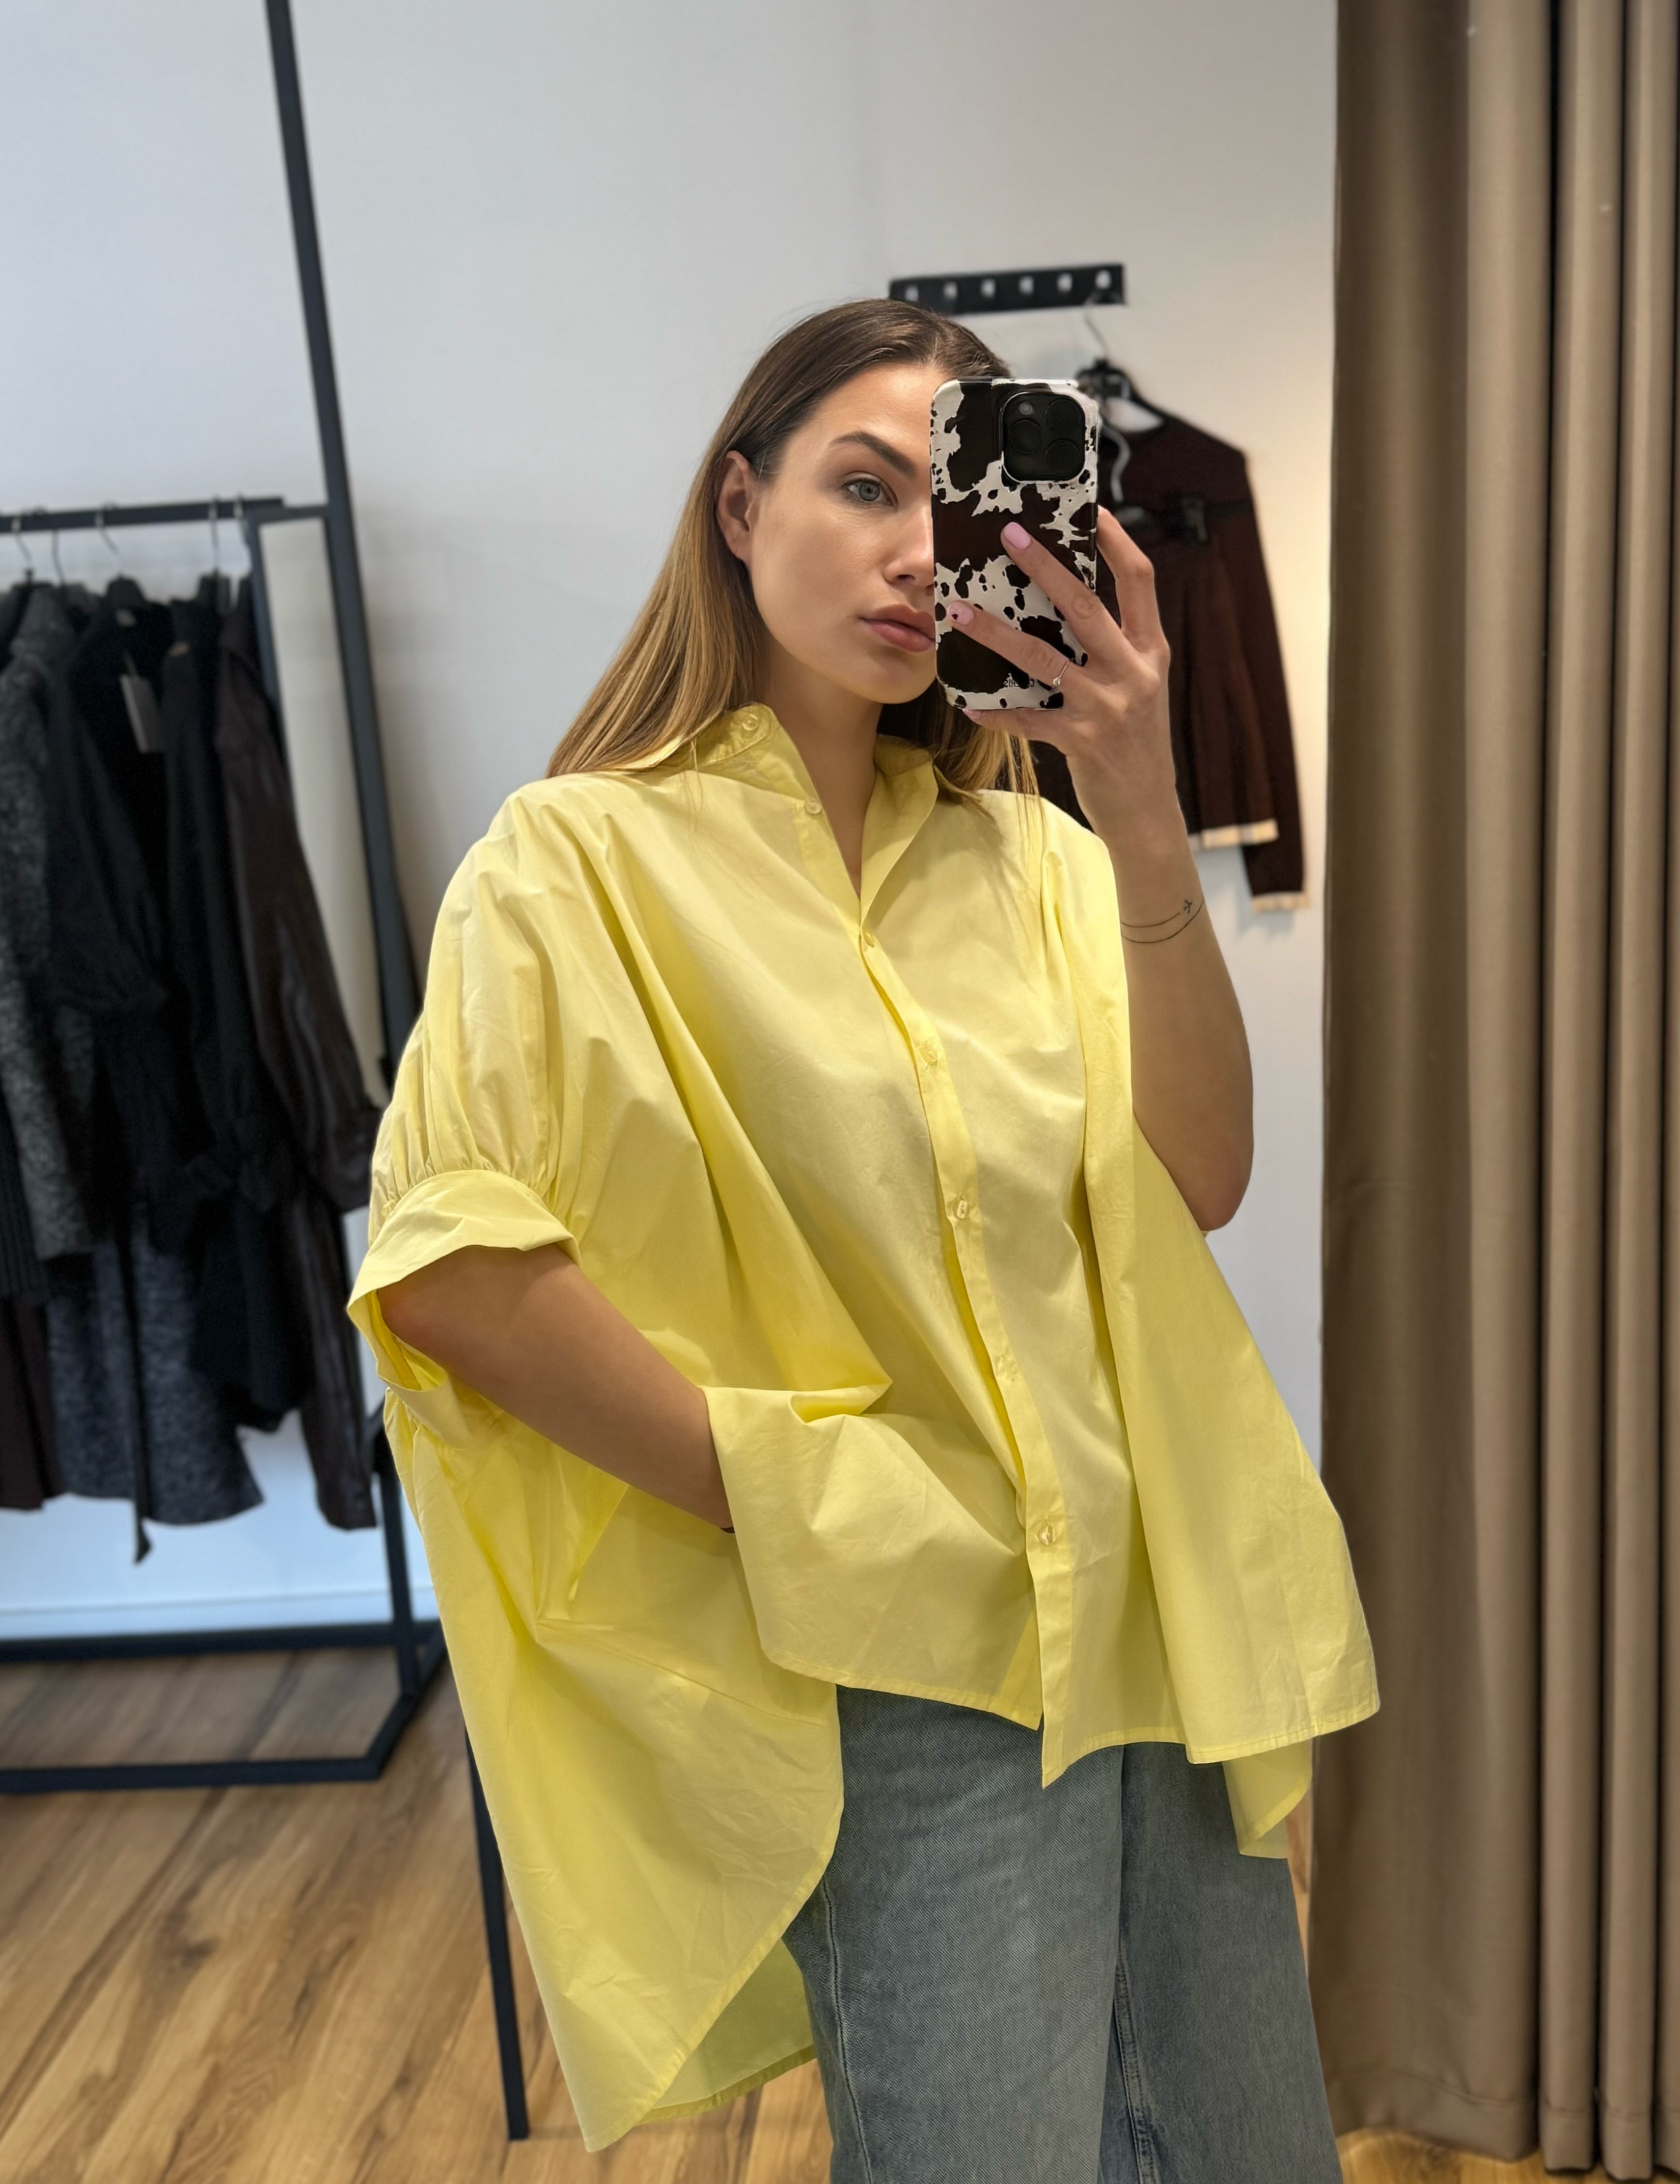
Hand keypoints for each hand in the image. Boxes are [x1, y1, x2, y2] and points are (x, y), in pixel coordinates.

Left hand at [948, 507, 1179, 863]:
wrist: (1148, 811)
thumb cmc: (1134, 742)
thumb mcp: (1137, 686)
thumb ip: (1111, 648)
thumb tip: (1062, 602)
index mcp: (1150, 650)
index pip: (1139, 580)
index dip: (1115, 540)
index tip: (1089, 507)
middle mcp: (1134, 672)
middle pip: (1085, 605)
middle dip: (1046, 566)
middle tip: (1008, 535)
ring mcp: (1108, 707)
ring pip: (1045, 659)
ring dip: (997, 634)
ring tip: (960, 612)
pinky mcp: (1082, 742)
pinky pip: (1028, 720)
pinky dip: (996, 710)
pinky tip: (969, 702)